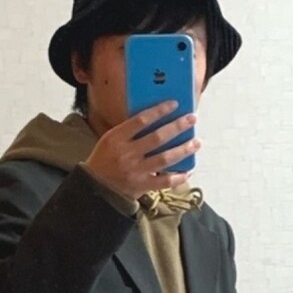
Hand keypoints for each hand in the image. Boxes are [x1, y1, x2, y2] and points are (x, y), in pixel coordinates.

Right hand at [83, 100, 200, 200]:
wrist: (96, 188)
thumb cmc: (105, 159)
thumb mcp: (111, 140)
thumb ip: (130, 131)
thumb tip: (156, 118)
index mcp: (117, 138)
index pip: (141, 120)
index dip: (159, 111)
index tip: (174, 104)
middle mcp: (127, 154)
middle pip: (158, 138)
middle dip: (178, 127)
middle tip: (192, 119)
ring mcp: (135, 171)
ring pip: (165, 158)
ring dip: (183, 150)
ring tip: (196, 142)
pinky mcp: (141, 186)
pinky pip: (164, 181)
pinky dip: (178, 177)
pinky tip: (188, 171)